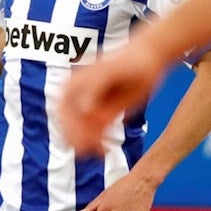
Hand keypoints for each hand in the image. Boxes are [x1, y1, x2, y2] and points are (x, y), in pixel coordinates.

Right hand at [57, 40, 165, 155]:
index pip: (62, 110)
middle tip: (92, 147)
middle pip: (68, 124)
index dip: (69, 125)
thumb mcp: (111, 69)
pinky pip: (94, 134)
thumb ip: (94, 86)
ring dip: (87, 144)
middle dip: (77, 138)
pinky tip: (106, 149)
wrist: (148, 60)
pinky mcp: (103, 116)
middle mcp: (79, 97)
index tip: (83, 135)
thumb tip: (83, 108)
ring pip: (80, 132)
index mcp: (74, 84)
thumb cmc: (130, 60)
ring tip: (102, 151)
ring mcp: (91, 107)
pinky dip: (98, 144)